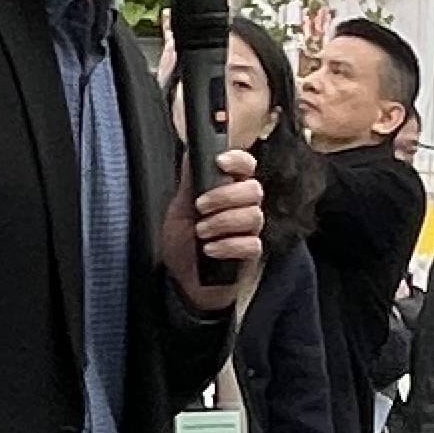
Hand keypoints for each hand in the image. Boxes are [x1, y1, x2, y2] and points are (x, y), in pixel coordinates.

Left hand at [163, 147, 263, 312]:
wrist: (185, 280)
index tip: (220, 163)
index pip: (246, 166)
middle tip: (200, 207)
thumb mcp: (179, 209)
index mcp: (229, 189)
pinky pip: (251, 244)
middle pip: (253, 189)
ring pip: (253, 216)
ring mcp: (250, 230)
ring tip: (201, 232)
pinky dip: (227, 246)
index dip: (238, 160)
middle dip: (224, 196)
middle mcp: (244, 207)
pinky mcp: (251, 254)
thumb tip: (192, 152)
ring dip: (223, 222)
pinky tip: (210, 250)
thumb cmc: (185, 243)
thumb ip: (189, 182)